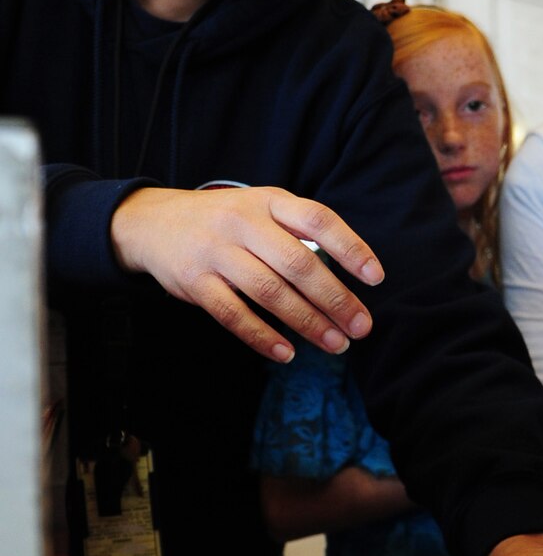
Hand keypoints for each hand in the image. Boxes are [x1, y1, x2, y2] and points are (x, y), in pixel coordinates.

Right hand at [110, 185, 382, 360]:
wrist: (153, 222)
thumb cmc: (226, 222)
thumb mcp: (261, 209)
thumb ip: (298, 232)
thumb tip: (349, 276)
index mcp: (268, 201)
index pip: (317, 219)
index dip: (350, 248)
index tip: (376, 278)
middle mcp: (243, 222)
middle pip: (298, 263)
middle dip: (335, 299)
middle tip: (361, 327)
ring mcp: (216, 252)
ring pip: (269, 292)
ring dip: (307, 322)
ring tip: (336, 344)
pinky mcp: (194, 282)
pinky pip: (232, 314)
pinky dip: (262, 337)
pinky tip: (287, 354)